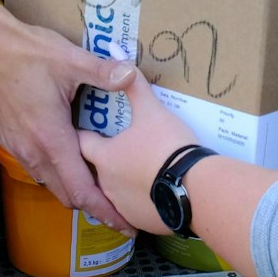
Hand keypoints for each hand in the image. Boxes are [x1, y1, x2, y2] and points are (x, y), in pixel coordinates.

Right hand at [0, 3, 139, 233]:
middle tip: (121, 210)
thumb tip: (132, 75)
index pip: (81, 190)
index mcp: (52, 139)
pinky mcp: (13, 141)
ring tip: (101, 190)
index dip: (105, 211)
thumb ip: (103, 72)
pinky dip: (60, 177)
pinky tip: (74, 163)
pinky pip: (40, 171)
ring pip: (52, 185)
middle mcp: (34, 152)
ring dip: (76, 191)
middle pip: (67, 195)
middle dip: (95, 207)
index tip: (125, 224)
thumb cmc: (27, 53)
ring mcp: (20, 149)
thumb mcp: (70, 59)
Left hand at [76, 72, 199, 234]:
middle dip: (102, 161)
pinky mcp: (141, 222)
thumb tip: (118, 53)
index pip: (82, 141)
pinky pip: (134, 210)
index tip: (88, 128)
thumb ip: (133, 83)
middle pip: (96, 169)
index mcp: (103, 156)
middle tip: (115, 151)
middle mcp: (106, 183)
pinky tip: (150, 193)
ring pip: (114, 192)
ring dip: (120, 183)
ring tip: (134, 173)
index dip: (85, 133)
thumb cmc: (167, 146)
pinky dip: (139, 201)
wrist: (195, 189)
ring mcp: (122, 205)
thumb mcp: (151, 110)